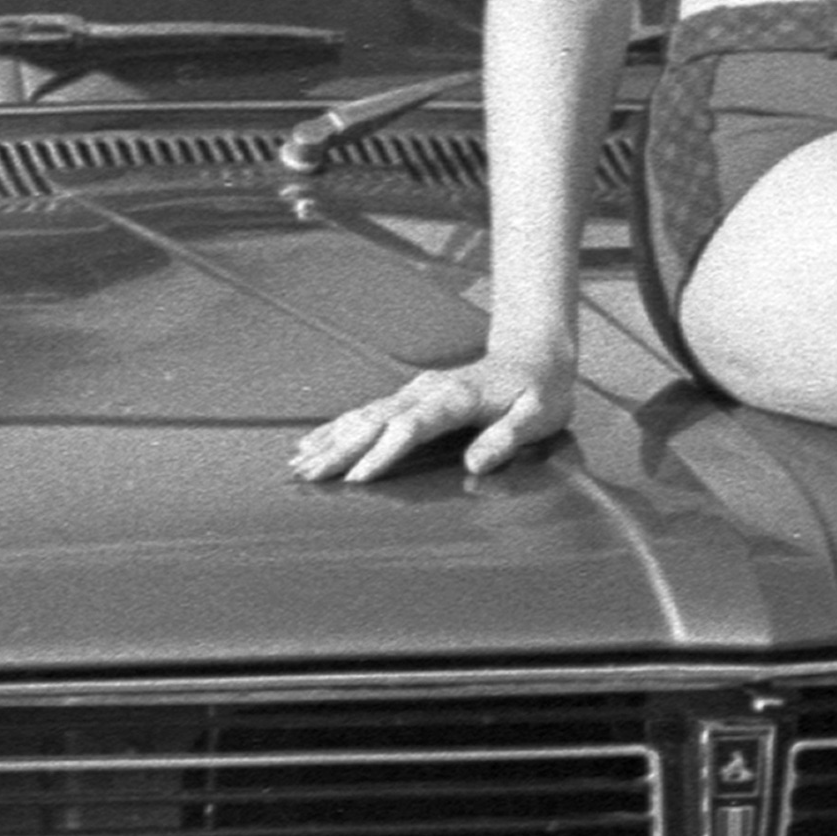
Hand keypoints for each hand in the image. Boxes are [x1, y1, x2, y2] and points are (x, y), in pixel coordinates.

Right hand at [290, 347, 576, 483]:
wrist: (533, 357)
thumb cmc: (539, 394)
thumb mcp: (537, 417)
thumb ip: (506, 439)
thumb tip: (474, 464)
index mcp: (456, 398)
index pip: (412, 427)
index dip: (384, 452)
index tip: (358, 478)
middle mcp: (427, 392)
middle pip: (376, 421)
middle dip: (340, 449)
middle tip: (308, 476)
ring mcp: (413, 393)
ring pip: (363, 416)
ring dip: (329, 440)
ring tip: (298, 465)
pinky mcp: (407, 398)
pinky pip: (364, 413)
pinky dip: (334, 429)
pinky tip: (310, 443)